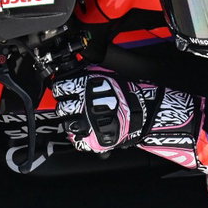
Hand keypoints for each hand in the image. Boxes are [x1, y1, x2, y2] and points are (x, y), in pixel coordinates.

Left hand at [53, 69, 202, 157]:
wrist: (148, 113)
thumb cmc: (132, 93)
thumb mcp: (110, 74)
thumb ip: (91, 72)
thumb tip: (77, 67)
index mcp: (85, 86)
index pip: (59, 87)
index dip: (62, 88)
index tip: (65, 90)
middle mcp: (83, 105)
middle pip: (62, 107)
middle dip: (67, 106)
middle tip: (75, 105)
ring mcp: (87, 123)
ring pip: (67, 125)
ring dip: (72, 122)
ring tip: (82, 119)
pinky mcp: (93, 139)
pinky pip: (77, 140)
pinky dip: (80, 137)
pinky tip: (86, 131)